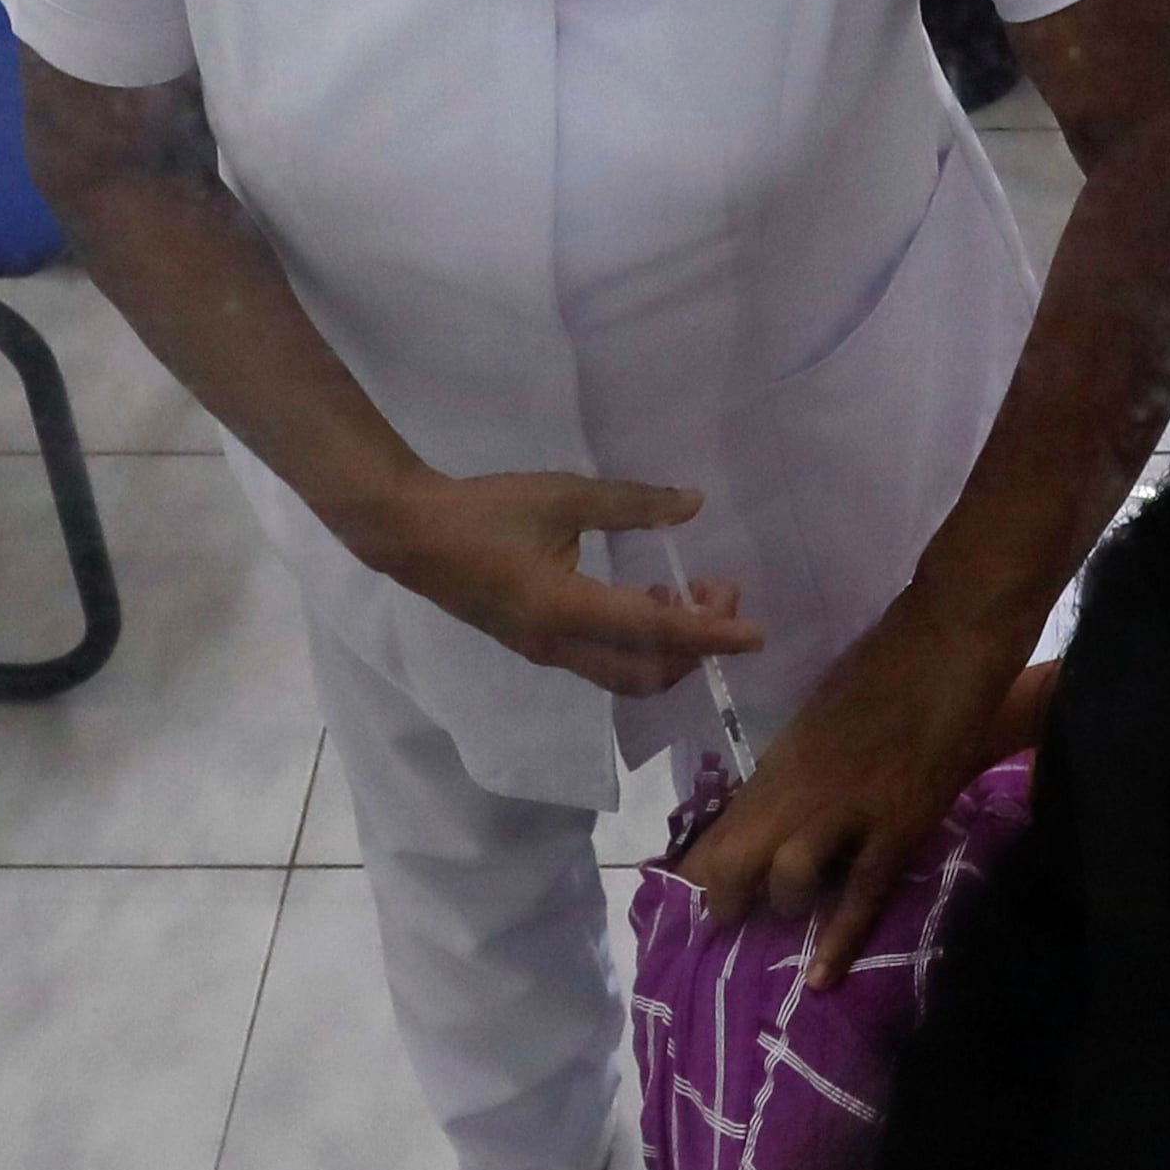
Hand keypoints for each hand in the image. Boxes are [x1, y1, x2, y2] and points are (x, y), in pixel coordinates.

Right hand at [361, 473, 760, 697]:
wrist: (412, 534)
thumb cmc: (487, 510)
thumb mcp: (564, 496)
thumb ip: (632, 503)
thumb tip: (692, 504)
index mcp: (567, 610)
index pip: (657, 633)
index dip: (712, 634)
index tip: (757, 633)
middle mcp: (559, 646)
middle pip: (647, 673)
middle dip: (696, 646)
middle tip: (720, 592)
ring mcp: (545, 651)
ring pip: (625, 673)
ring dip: (668, 646)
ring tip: (687, 594)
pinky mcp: (536, 644)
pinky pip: (603, 660)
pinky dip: (639, 642)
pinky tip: (648, 599)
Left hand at [676, 597, 1024, 987]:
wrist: (947, 638)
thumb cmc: (889, 661)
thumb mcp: (823, 710)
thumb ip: (802, 758)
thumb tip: (783, 798)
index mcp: (782, 757)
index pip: (724, 826)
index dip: (700, 871)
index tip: (685, 907)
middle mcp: (800, 786)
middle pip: (735, 858)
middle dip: (723, 902)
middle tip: (730, 930)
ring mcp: (848, 808)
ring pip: (787, 876)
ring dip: (783, 906)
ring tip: (787, 927)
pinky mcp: (897, 824)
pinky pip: (862, 892)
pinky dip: (839, 939)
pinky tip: (822, 979)